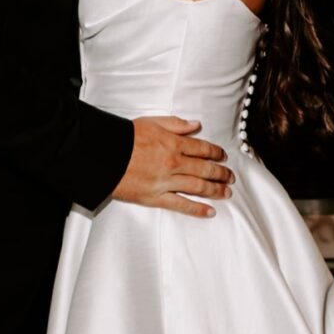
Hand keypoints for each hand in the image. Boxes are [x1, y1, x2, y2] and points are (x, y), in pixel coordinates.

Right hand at [112, 116, 232, 217]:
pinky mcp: (156, 197)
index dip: (216, 153)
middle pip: (205, 169)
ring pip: (199, 187)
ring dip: (216, 190)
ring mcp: (166, 182)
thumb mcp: (151, 122)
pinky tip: (210, 211)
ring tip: (226, 193)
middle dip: (221, 173)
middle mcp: (174, 163)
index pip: (202, 149)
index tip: (222, 156)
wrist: (104, 155)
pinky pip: (181, 205)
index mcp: (173, 143)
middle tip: (229, 177)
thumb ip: (176, 124)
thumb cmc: (124, 138)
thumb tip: (196, 125)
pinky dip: (198, 209)